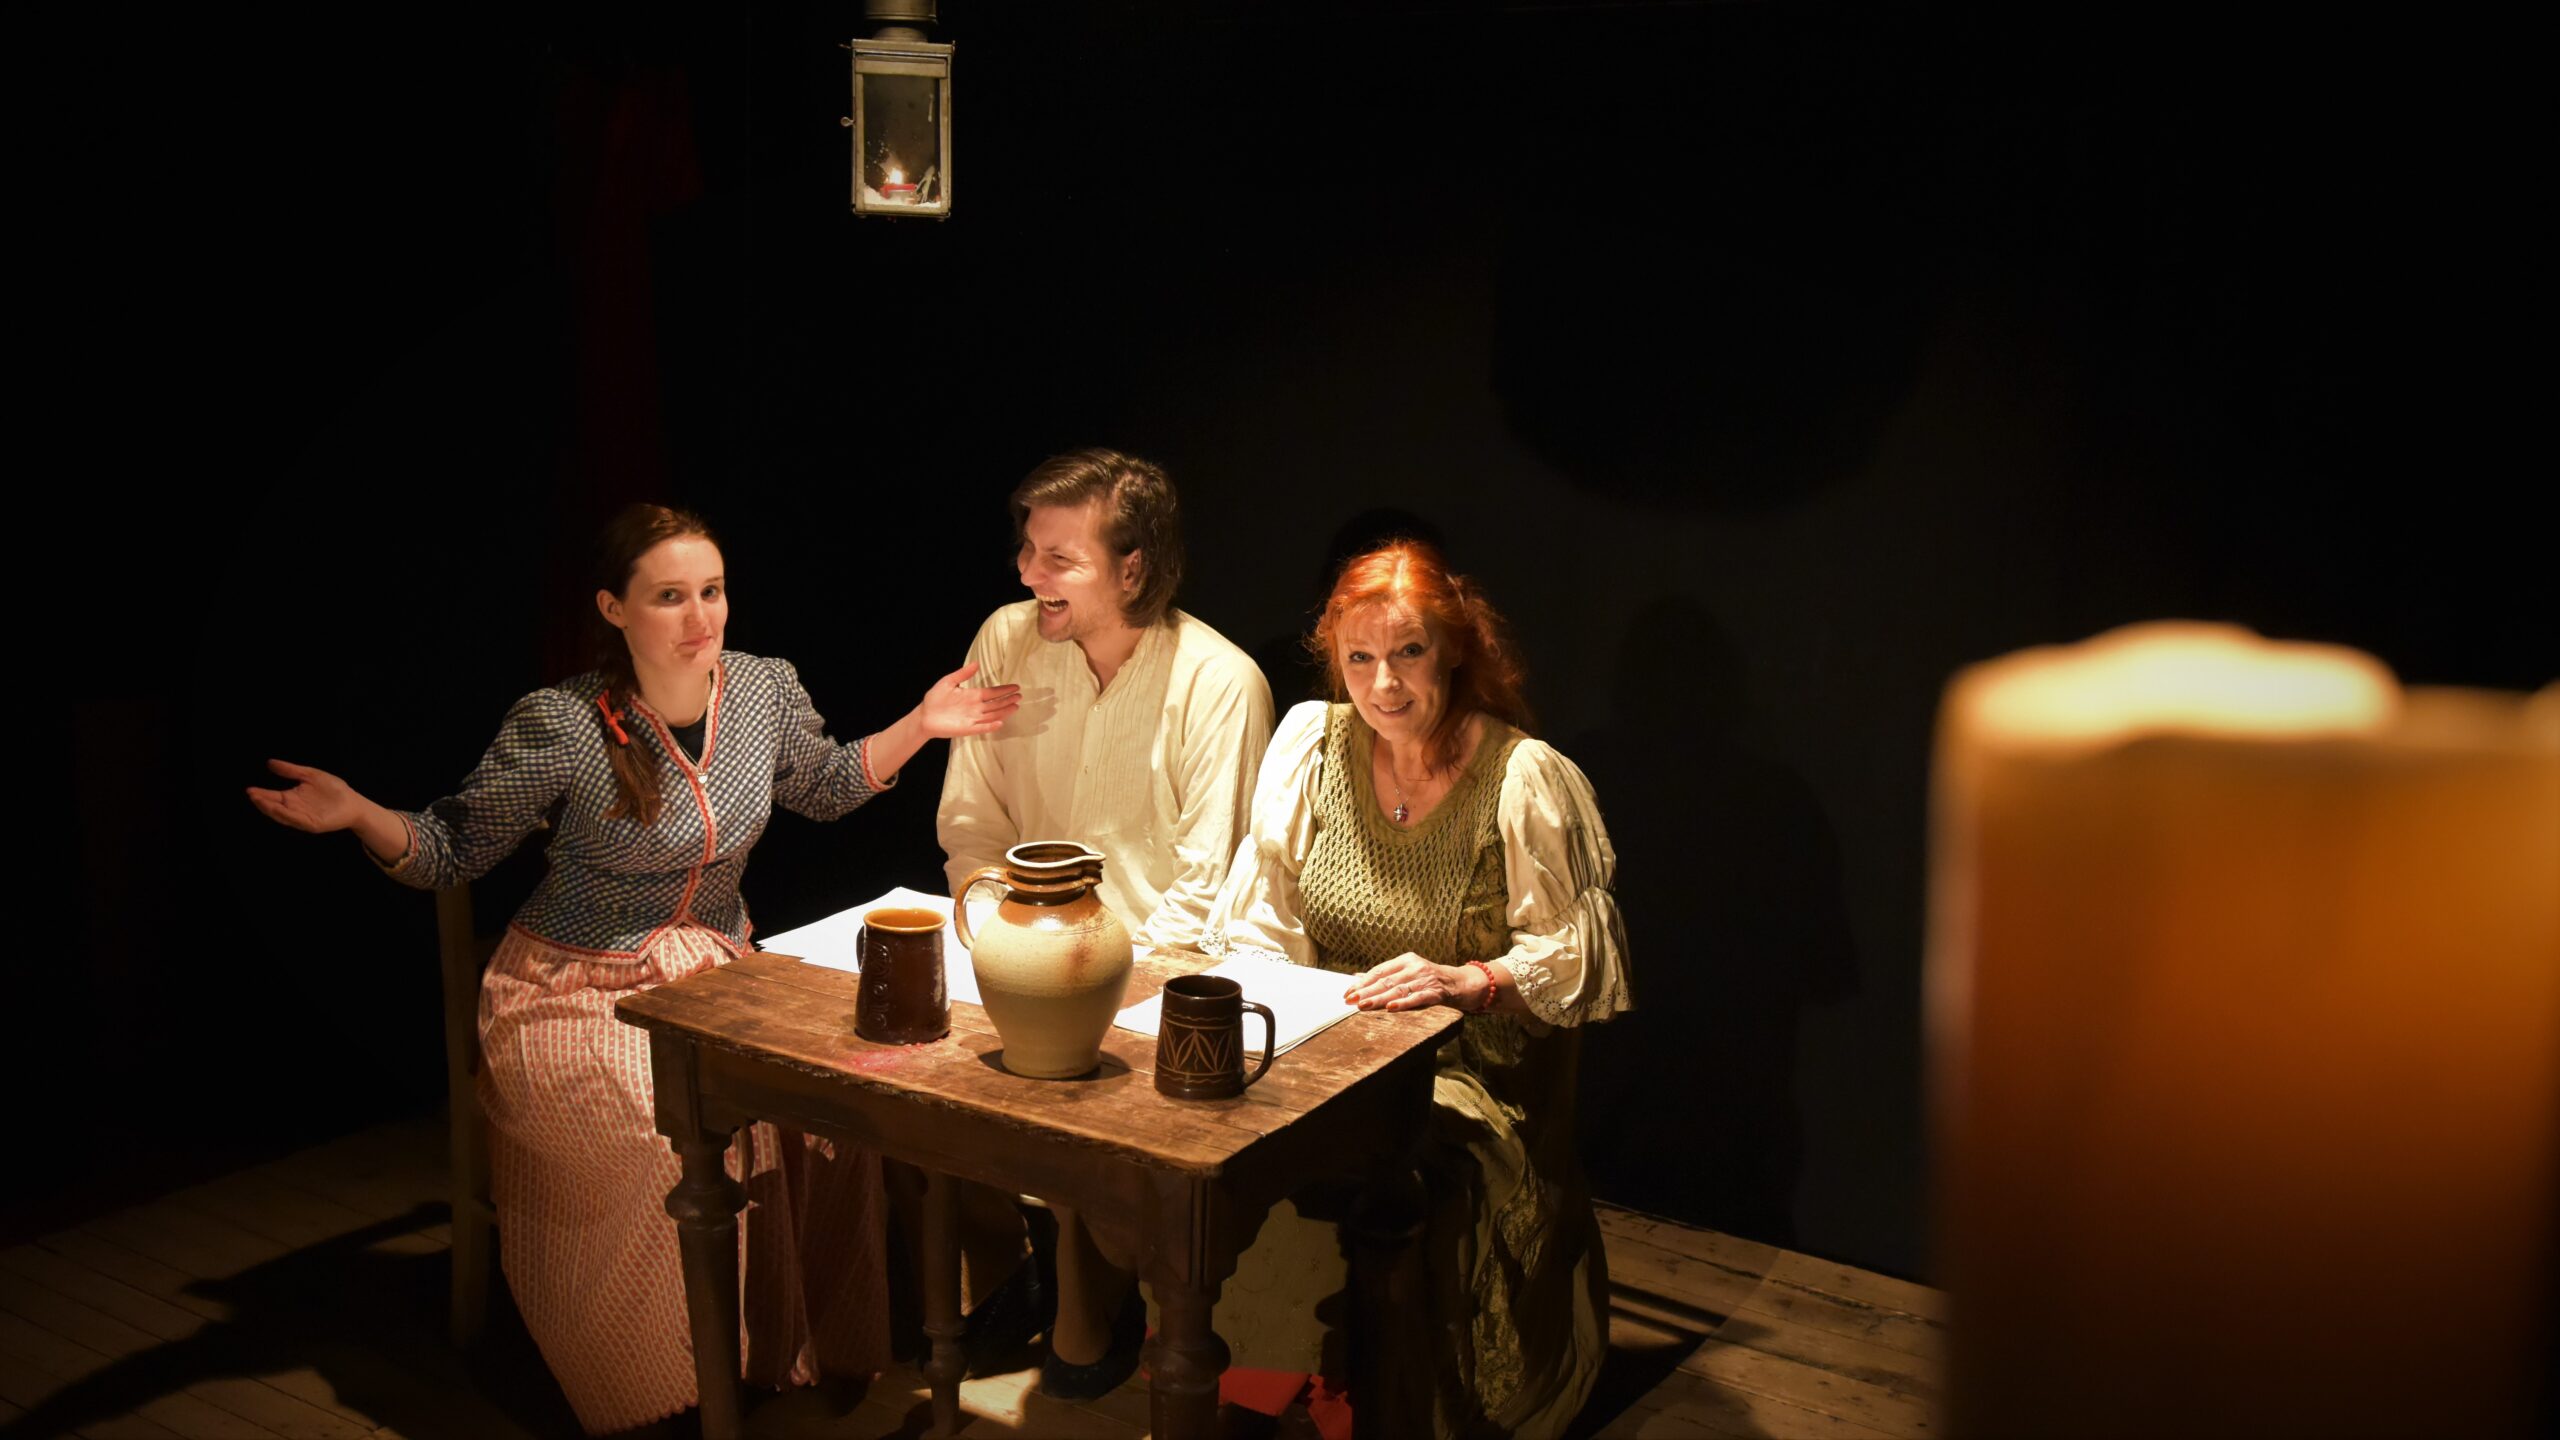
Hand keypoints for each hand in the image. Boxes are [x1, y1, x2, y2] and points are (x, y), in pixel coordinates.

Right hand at [246, 759, 366, 833]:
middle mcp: (294, 809)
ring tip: (259, 801)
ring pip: (282, 815)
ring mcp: (302, 817)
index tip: (249, 789)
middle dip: (262, 802)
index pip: (273, 797)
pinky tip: (277, 808)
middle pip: (274, 807)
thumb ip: (291, 770)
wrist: (353, 802)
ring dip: (270, 809)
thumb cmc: (333, 789)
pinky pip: (296, 819)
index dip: (261, 794)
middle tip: (251, 795)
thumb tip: (269, 763)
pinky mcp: (312, 824)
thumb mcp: (310, 775)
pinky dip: (286, 815)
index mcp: (293, 798)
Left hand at [916, 662, 1021, 737]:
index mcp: (972, 695)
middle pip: (996, 704)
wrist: (924, 716)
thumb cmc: (935, 699)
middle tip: (1020, 696)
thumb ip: (963, 674)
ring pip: (992, 715)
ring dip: (1004, 712)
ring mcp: (972, 718)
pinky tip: (1000, 722)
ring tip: (1015, 706)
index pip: (992, 692)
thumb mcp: (948, 682)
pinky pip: (981, 727)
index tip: (1015, 686)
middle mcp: (975, 707)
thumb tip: (977, 664)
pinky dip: (990, 726)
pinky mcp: (967, 729)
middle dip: (1008, 700)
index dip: (1004, 690)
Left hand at [1344, 952, 1472, 1011]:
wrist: (1460, 983)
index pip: (1379, 971)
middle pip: (1386, 981)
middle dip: (1366, 991)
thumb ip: (1384, 975)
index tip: (1348, 992)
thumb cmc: (1429, 979)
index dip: (1363, 982)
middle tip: (1350, 1000)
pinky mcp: (1436, 992)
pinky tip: (1391, 1007)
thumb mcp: (1407, 972)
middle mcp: (1415, 967)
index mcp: (1406, 960)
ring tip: (1363, 1005)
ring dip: (1379, 999)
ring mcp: (1426, 979)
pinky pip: (1418, 998)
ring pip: (1398, 990)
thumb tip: (1356, 978)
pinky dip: (1404, 1003)